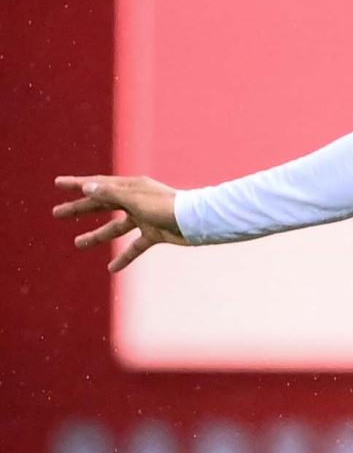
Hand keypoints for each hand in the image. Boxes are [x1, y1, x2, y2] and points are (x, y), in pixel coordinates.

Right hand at [52, 175, 188, 270]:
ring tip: (77, 244)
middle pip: (102, 204)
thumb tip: (87, 187)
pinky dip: (124, 256)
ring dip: (96, 236)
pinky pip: (135, 246)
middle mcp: (136, 200)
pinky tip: (112, 268)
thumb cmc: (167, 207)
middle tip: (56, 213)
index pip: (98, 184)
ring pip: (116, 228)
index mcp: (131, 187)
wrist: (196, 222)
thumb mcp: (135, 200)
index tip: (58, 183)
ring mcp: (145, 217)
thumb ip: (110, 194)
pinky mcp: (154, 233)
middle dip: (79, 209)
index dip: (77, 184)